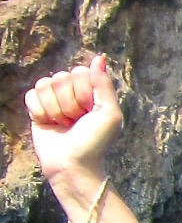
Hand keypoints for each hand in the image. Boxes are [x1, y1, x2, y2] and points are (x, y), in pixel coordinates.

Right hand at [25, 55, 123, 204]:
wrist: (73, 164)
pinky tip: (48, 123)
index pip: (79, 72)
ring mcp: (54, 100)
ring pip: (45, 84)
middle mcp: (72, 94)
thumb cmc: (95, 141)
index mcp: (92, 92)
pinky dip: (40, 111)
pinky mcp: (37, 110)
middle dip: (69, 102)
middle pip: (61, 77)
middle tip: (76, 121)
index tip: (90, 111)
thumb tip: (99, 58)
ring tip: (64, 124)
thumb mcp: (109, 113)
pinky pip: (31, 95)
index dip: (83, 91)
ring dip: (55, 108)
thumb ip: (103, 84)